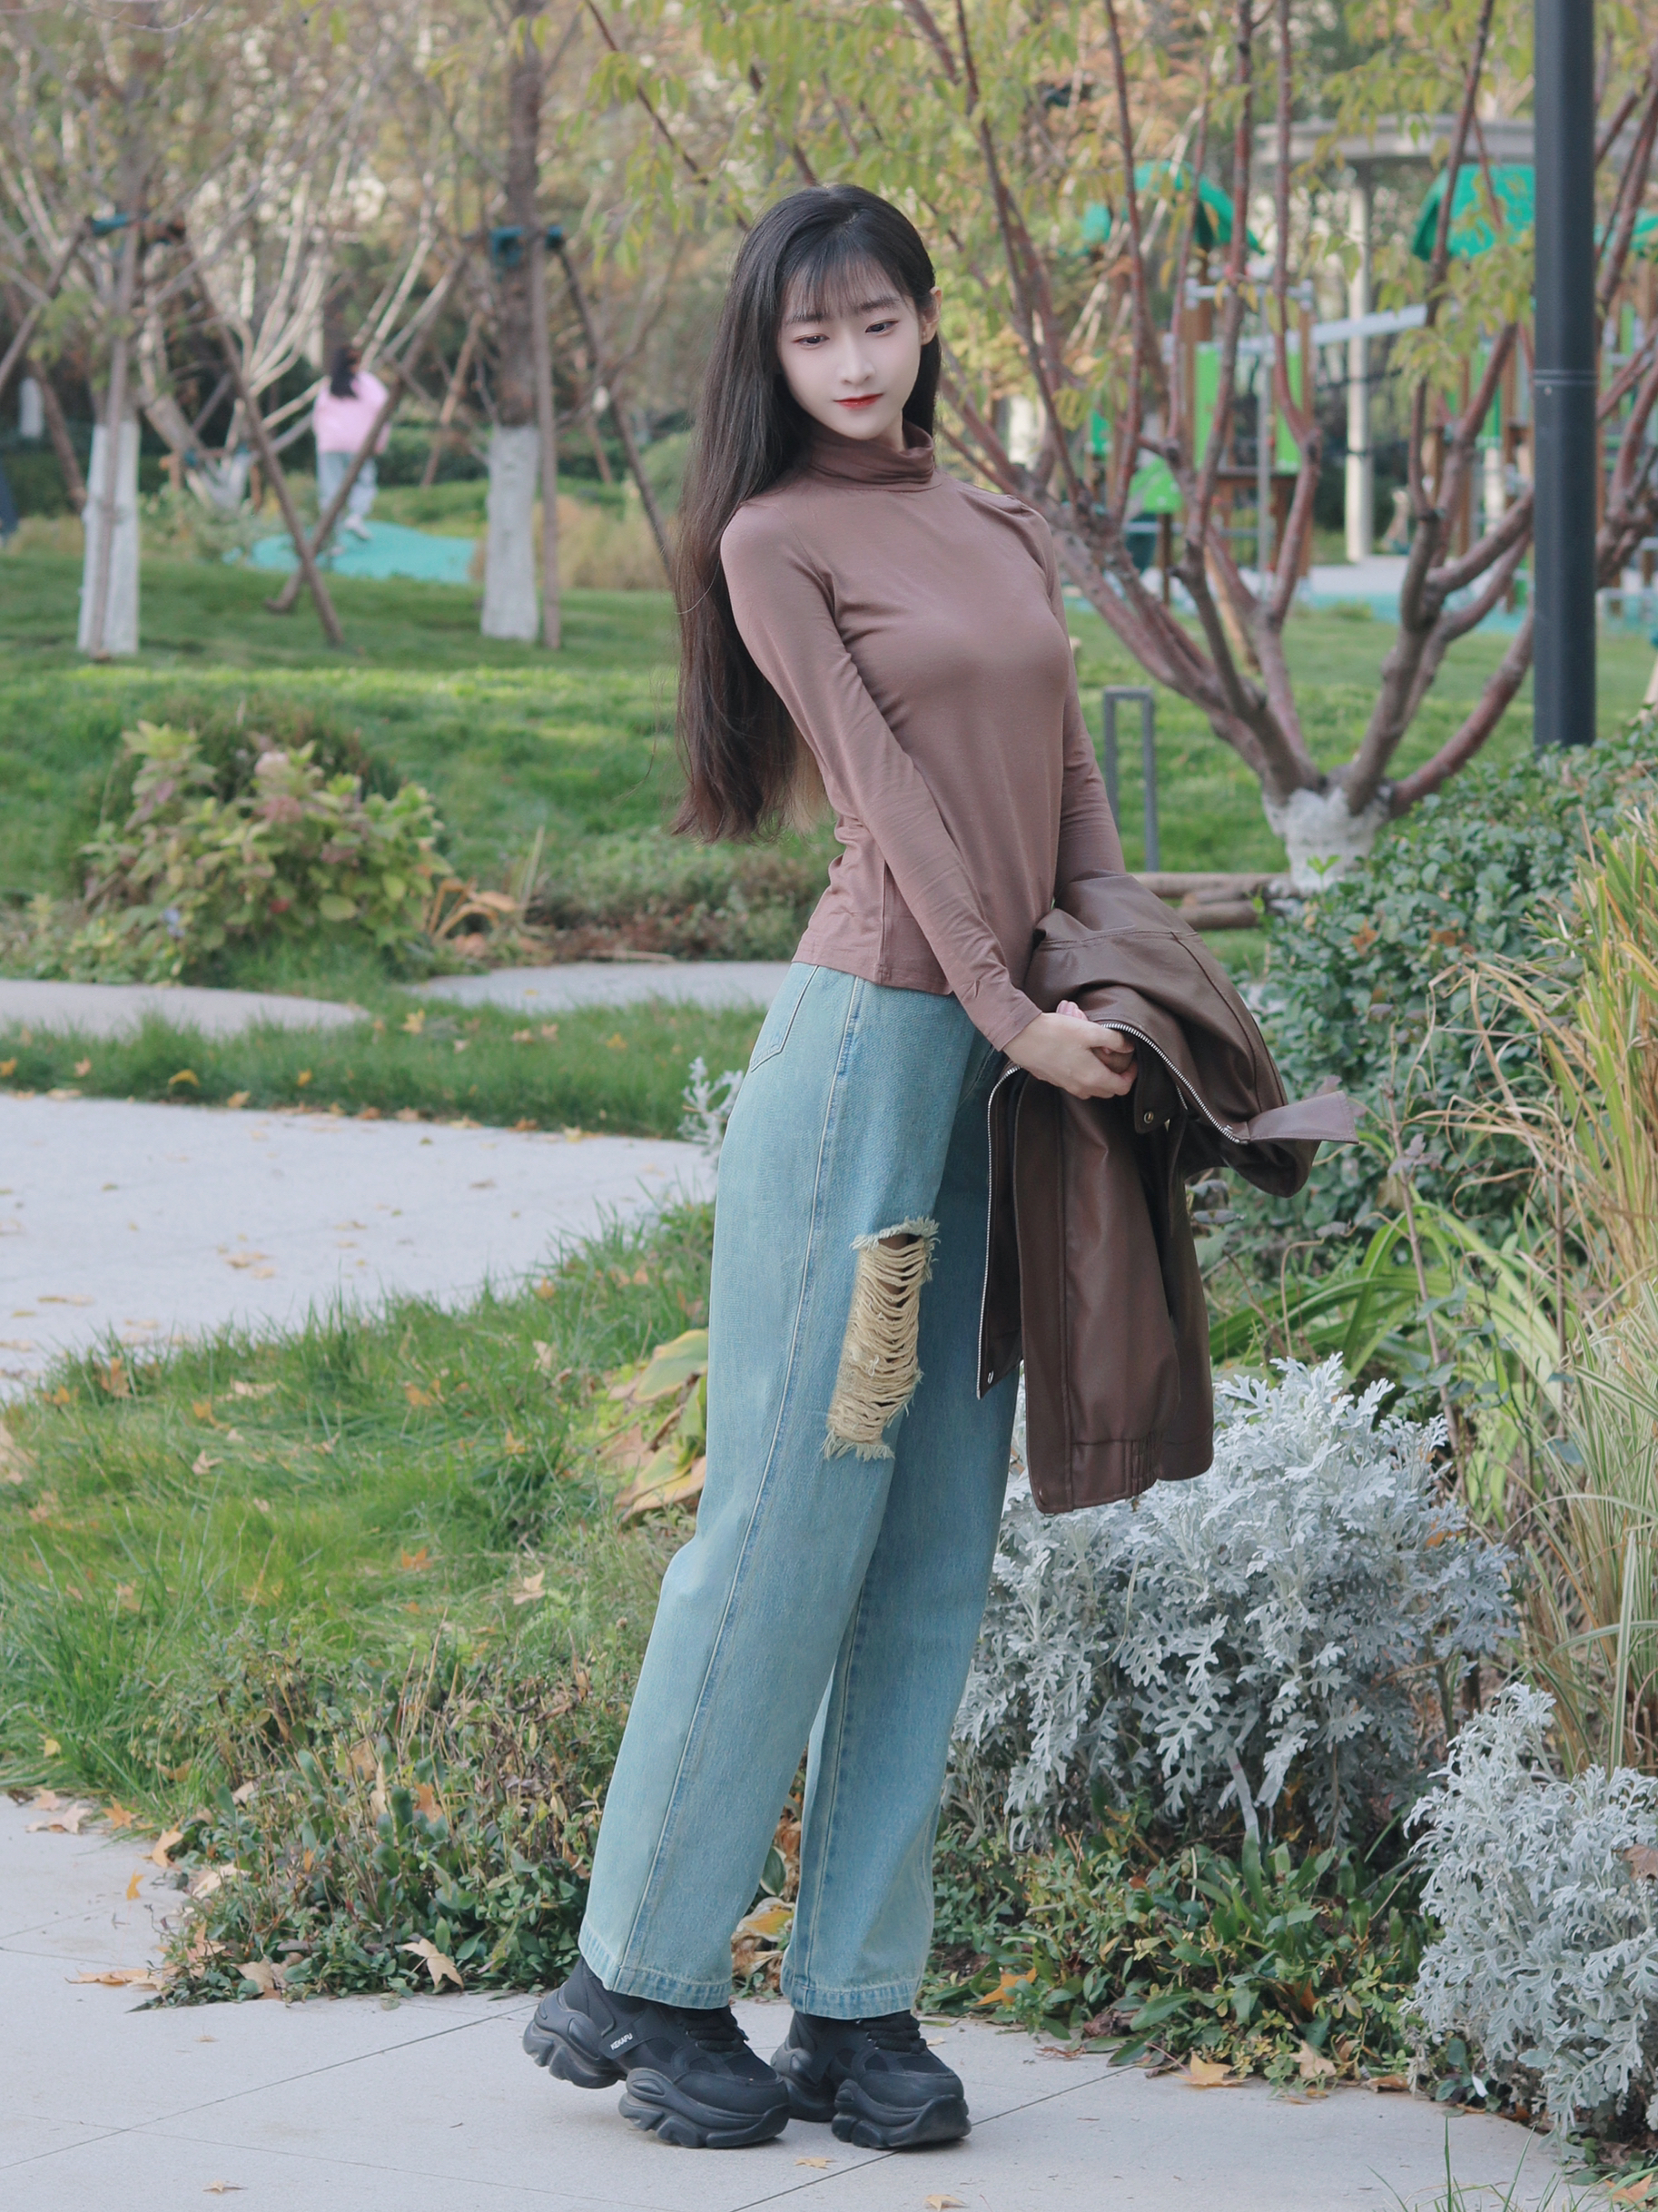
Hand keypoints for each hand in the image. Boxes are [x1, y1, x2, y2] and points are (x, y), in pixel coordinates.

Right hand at [1004, 1009, 1136, 1100]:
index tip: (1133, 1063)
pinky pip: (1076, 1085)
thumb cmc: (1056, 1033)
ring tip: (1099, 1060)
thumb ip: (1114, 1040)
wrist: (1022, 1038)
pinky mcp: (1054, 1081)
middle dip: (1117, 1079)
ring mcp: (1066, 1086)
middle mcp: (1080, 1087)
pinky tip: (1079, 1059)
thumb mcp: (1090, 1031)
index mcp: (1093, 1077)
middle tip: (1118, 1062)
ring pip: (1091, 1090)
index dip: (1132, 1076)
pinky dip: (1084, 1077)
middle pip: (1108, 1092)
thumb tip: (1128, 1047)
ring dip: (1100, 1080)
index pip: (1122, 1087)